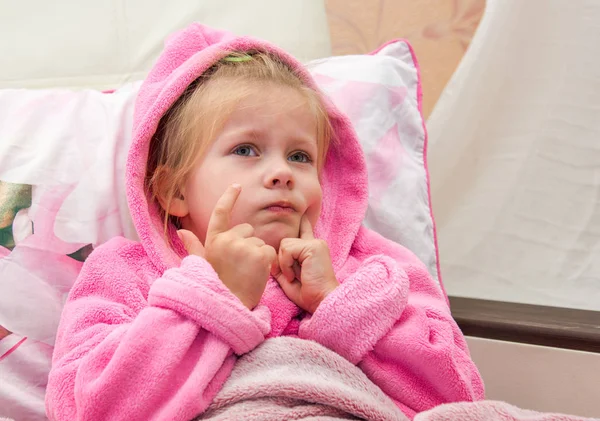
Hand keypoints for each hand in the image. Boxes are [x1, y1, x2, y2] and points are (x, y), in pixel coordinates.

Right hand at [178, 184, 276, 309]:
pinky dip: (268, 262)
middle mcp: (227, 239)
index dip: (229, 197)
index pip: (220, 213)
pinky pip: (269, 251)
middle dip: (248, 244)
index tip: (237, 186)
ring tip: (247, 273)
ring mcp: (244, 246)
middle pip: (248, 230)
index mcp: (213, 241)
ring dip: (258, 255)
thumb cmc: (216, 288)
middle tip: (241, 266)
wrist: (229, 308)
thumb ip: (194, 247)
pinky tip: (258, 274)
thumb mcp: (201, 265)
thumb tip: (182, 231)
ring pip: (260, 242)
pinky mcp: (259, 254)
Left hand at [273, 215, 338, 313]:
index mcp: (311, 249)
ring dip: (285, 263)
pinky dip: (287, 264)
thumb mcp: (289, 278)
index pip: (305, 229)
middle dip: (283, 260)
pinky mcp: (313, 246)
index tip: (303, 213)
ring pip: (285, 244)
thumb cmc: (307, 293)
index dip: (303, 222)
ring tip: (295, 276)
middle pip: (285, 242)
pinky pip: (287, 249)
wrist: (321, 300)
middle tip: (294, 276)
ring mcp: (315, 243)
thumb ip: (280, 266)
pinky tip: (295, 275)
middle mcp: (314, 243)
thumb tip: (270, 256)